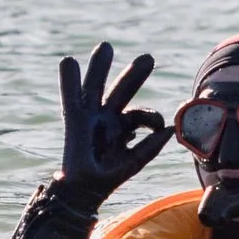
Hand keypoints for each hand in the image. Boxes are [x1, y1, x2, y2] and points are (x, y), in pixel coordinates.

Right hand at [56, 43, 170, 209]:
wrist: (83, 191)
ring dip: (100, 67)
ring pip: (96, 86)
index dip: (151, 116)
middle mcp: (107, 118)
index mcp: (123, 128)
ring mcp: (90, 116)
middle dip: (134, 75)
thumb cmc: (107, 178)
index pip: (141, 115)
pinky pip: (71, 96)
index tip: (158, 124)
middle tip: (149, 58)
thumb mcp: (133, 162)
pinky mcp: (74, 119)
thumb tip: (170, 129)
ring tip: (105, 46)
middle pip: (122, 91)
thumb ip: (150, 147)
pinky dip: (69, 79)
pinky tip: (68, 61)